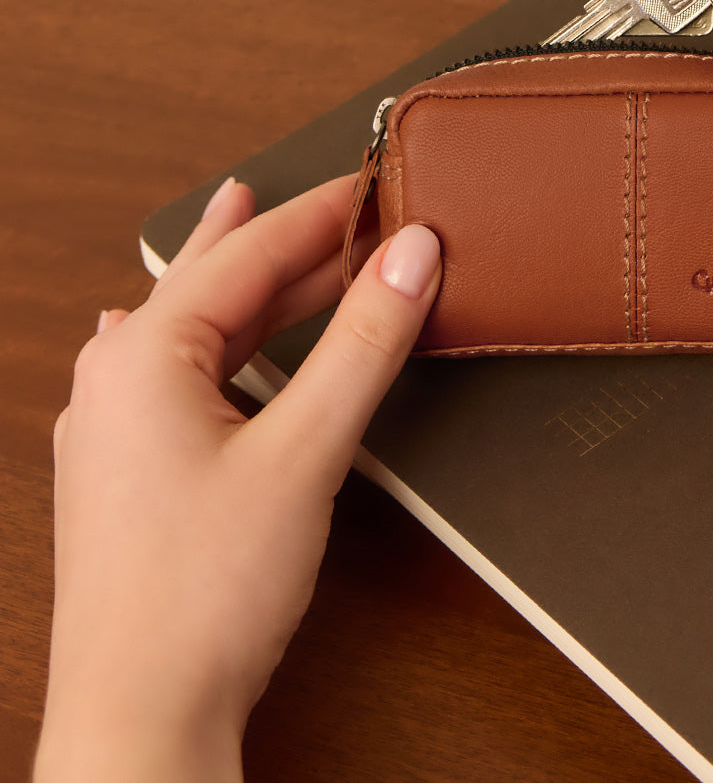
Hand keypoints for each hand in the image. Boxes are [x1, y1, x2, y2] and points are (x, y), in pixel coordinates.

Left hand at [36, 175, 441, 782]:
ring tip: (274, 230)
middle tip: (346, 201)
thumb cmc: (201, 596)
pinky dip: (222, 338)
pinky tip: (211, 332)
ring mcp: (110, 426)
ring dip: (252, 286)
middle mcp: (112, 377)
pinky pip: (178, 371)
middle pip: (216, 278)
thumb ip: (363, 343)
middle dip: (285, 237)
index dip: (325, 211)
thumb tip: (411, 255)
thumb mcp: (305, 451)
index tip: (380, 184)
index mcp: (142, 354)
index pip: (250, 249)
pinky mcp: (125, 470)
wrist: (139, 719)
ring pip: (194, 325)